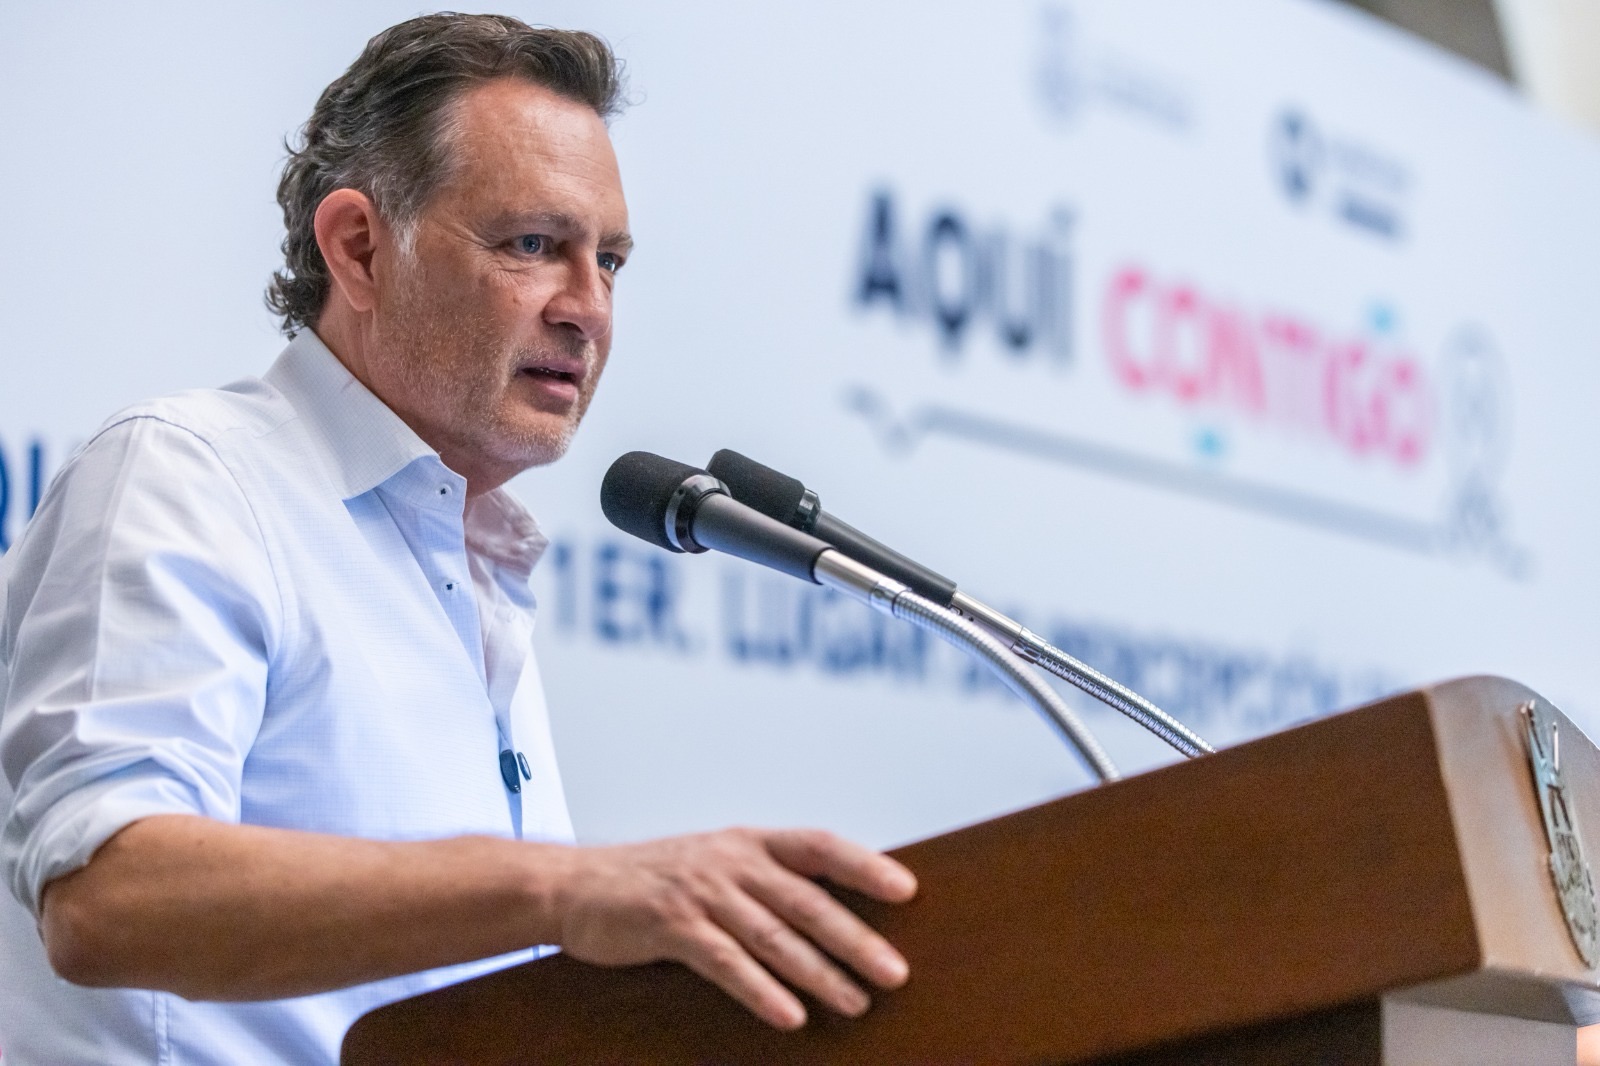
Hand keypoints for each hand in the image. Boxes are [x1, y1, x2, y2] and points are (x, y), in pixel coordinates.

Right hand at [552, 828, 917, 1028]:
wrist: (576, 885)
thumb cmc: (655, 879)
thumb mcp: (716, 863)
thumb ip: (766, 879)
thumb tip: (831, 910)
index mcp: (749, 842)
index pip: (819, 845)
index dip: (863, 865)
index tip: (906, 889)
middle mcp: (731, 861)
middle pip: (806, 901)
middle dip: (855, 939)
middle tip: (895, 972)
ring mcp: (702, 893)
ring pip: (773, 937)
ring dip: (819, 974)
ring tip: (855, 1002)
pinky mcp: (672, 927)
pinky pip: (726, 964)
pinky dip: (760, 991)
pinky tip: (789, 1015)